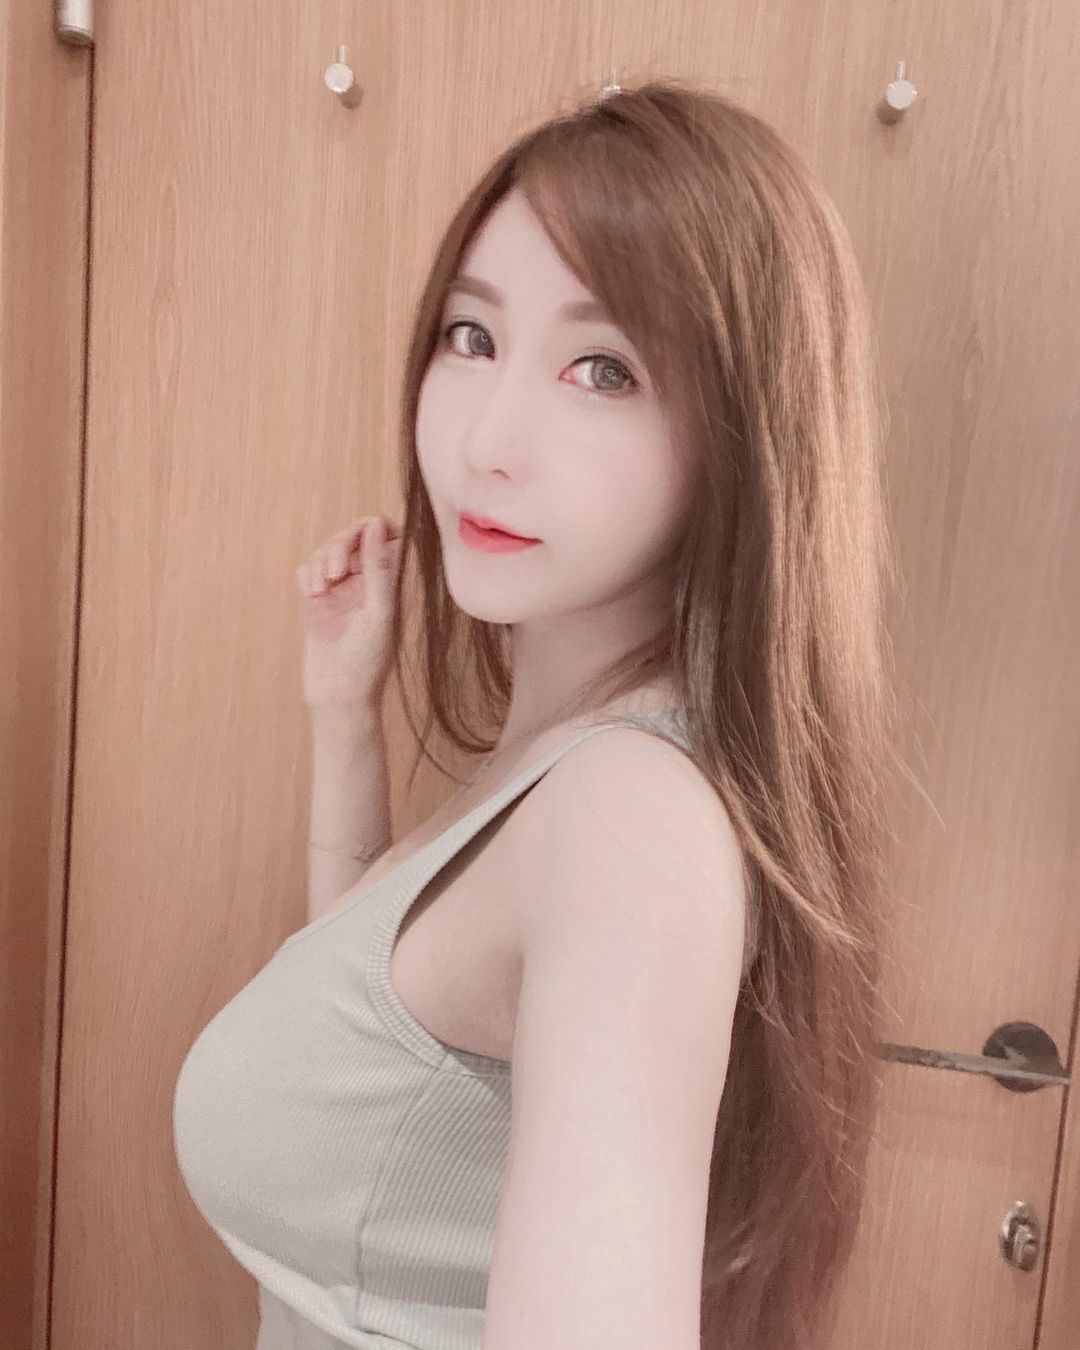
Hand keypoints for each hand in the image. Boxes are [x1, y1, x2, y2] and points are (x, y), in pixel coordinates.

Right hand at [295, 515, 403, 716]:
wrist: (339, 694)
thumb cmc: (368, 660)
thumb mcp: (378, 611)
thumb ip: (379, 567)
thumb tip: (375, 524)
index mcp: (390, 581)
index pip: (386, 535)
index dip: (371, 528)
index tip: (361, 538)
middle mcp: (367, 581)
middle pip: (352, 537)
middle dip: (339, 546)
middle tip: (333, 571)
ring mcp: (341, 589)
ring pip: (327, 551)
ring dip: (320, 561)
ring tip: (320, 588)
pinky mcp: (318, 599)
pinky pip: (308, 569)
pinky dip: (307, 574)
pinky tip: (312, 593)